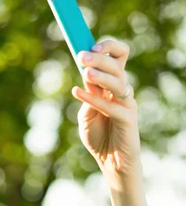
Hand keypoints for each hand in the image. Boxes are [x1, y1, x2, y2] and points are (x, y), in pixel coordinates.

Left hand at [71, 39, 141, 179]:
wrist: (109, 161)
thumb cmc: (98, 136)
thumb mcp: (86, 113)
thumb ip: (88, 95)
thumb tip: (86, 75)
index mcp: (112, 85)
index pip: (118, 57)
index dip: (108, 48)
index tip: (90, 44)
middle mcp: (122, 91)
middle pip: (117, 66)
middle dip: (100, 59)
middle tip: (82, 56)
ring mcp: (126, 104)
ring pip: (118, 82)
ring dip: (101, 76)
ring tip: (85, 72)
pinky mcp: (128, 119)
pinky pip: (111, 106)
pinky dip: (94, 99)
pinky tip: (77, 92)